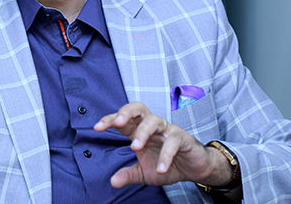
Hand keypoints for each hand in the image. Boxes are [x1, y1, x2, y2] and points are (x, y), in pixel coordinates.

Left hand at [94, 101, 232, 188]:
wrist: (194, 169)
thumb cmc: (167, 165)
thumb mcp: (145, 173)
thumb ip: (129, 174)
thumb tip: (112, 181)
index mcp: (140, 131)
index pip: (123, 120)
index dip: (109, 120)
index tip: (97, 127)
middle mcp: (152, 127)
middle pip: (138, 108)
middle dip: (126, 112)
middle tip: (117, 124)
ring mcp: (168, 130)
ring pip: (154, 121)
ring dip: (143, 132)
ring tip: (135, 148)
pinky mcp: (183, 138)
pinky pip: (173, 141)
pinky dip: (166, 155)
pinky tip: (161, 168)